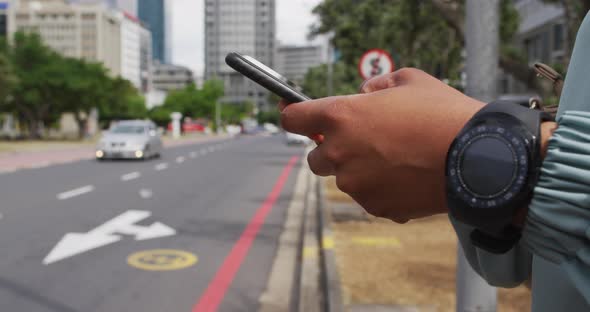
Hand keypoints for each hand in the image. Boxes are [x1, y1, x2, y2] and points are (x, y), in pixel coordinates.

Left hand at [280, 68, 484, 222]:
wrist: (477, 158)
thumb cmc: (443, 113)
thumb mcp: (408, 80)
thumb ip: (375, 86)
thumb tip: (364, 94)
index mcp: (341, 116)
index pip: (294, 118)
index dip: (293, 114)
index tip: (295, 114)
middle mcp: (340, 153)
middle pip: (315, 157)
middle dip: (333, 150)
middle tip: (363, 142)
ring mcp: (356, 185)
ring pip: (344, 179)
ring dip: (359, 170)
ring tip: (397, 159)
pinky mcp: (375, 207)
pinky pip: (369, 197)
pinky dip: (381, 189)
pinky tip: (408, 177)